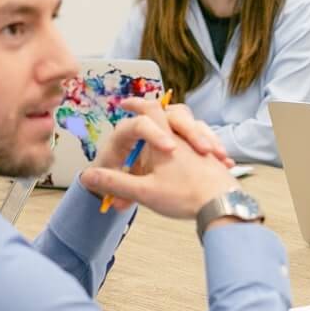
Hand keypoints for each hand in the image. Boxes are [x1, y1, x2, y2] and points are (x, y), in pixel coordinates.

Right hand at [80, 97, 238, 218]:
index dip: (136, 104)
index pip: (149, 110)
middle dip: (158, 110)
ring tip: (171, 136)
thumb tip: (86, 177)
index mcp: (166, 139)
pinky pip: (206, 142)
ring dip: (181, 125)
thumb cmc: (184, 197)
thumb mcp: (144, 192)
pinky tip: (199, 154)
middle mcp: (185, 137)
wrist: (224, 206)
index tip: (124, 104)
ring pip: (193, 125)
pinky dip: (198, 141)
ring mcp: (202, 146)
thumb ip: (116, 183)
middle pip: (175, 112)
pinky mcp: (214, 159)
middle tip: (145, 112)